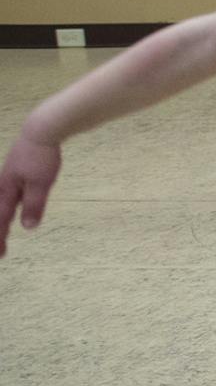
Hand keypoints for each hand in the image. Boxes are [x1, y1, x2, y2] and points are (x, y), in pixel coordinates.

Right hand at [0, 130, 61, 258]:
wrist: (41, 130)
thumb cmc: (41, 155)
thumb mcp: (41, 183)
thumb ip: (34, 205)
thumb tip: (27, 228)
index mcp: (7, 190)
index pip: (1, 220)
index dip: (0, 238)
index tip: (0, 255)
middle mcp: (3, 186)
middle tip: (1, 252)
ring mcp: (7, 178)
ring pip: (0, 205)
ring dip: (0, 221)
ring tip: (2, 233)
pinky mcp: (14, 172)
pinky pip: (5, 195)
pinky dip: (4, 207)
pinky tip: (9, 207)